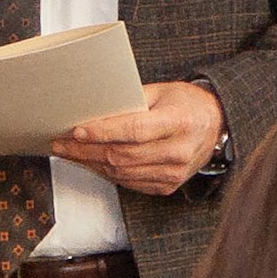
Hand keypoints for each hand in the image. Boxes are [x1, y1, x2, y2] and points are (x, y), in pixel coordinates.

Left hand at [52, 80, 223, 195]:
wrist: (216, 125)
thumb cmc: (185, 103)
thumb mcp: (161, 91)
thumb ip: (129, 101)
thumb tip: (91, 110)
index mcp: (179, 122)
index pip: (135, 131)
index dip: (103, 132)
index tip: (76, 130)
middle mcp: (179, 151)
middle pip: (123, 155)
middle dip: (86, 150)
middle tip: (60, 143)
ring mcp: (175, 173)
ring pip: (122, 172)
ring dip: (91, 163)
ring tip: (69, 153)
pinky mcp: (168, 186)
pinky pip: (130, 182)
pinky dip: (107, 172)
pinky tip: (91, 162)